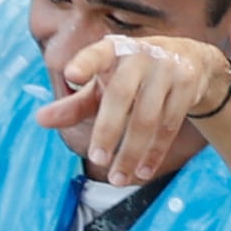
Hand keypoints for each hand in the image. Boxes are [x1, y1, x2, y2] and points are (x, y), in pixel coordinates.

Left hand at [39, 28, 230, 182]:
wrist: (192, 59)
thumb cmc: (133, 75)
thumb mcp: (104, 85)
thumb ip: (75, 104)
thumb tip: (39, 120)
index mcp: (113, 51)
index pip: (96, 54)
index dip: (85, 64)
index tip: (71, 75)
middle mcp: (140, 55)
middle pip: (121, 96)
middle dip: (108, 130)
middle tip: (97, 161)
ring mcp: (167, 67)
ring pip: (148, 116)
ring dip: (133, 151)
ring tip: (118, 178)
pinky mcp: (188, 83)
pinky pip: (170, 123)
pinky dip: (156, 151)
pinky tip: (143, 170)